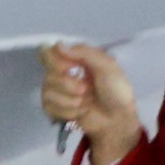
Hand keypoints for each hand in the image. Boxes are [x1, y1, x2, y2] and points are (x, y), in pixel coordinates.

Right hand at [37, 39, 145, 164]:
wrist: (117, 120)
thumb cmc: (116, 91)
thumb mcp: (108, 66)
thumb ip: (85, 53)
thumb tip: (57, 45)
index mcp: (74, 59)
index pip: (48, 52)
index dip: (55, 60)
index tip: (72, 67)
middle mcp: (61, 72)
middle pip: (47, 72)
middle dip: (67, 84)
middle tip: (85, 89)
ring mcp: (56, 91)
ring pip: (47, 91)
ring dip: (70, 100)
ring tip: (86, 102)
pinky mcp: (54, 108)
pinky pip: (48, 106)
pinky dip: (67, 111)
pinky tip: (80, 111)